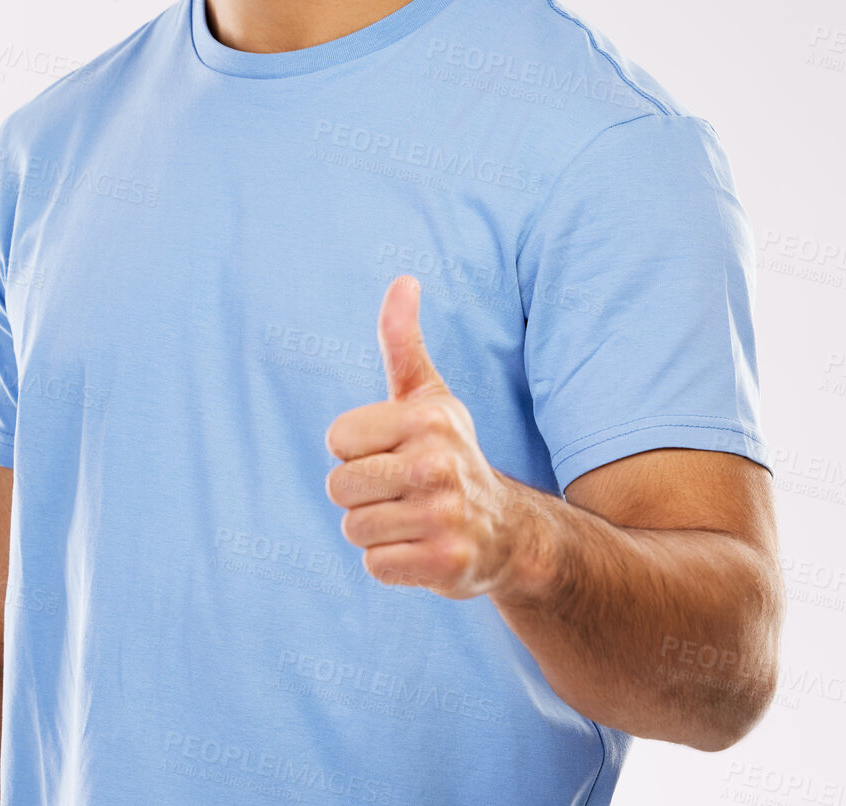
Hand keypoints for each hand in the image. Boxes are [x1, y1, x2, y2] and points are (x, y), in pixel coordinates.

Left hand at [323, 275, 519, 598]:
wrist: (508, 530)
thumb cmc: (449, 453)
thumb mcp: (428, 396)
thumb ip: (403, 341)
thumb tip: (404, 280)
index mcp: (428, 419)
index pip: (337, 440)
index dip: (354, 450)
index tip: (390, 451)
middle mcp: (438, 465)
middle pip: (339, 487)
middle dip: (360, 494)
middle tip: (398, 490)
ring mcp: (444, 517)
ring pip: (354, 528)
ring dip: (375, 529)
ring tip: (410, 517)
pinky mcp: (445, 565)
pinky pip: (375, 565)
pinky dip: (390, 561)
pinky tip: (420, 547)